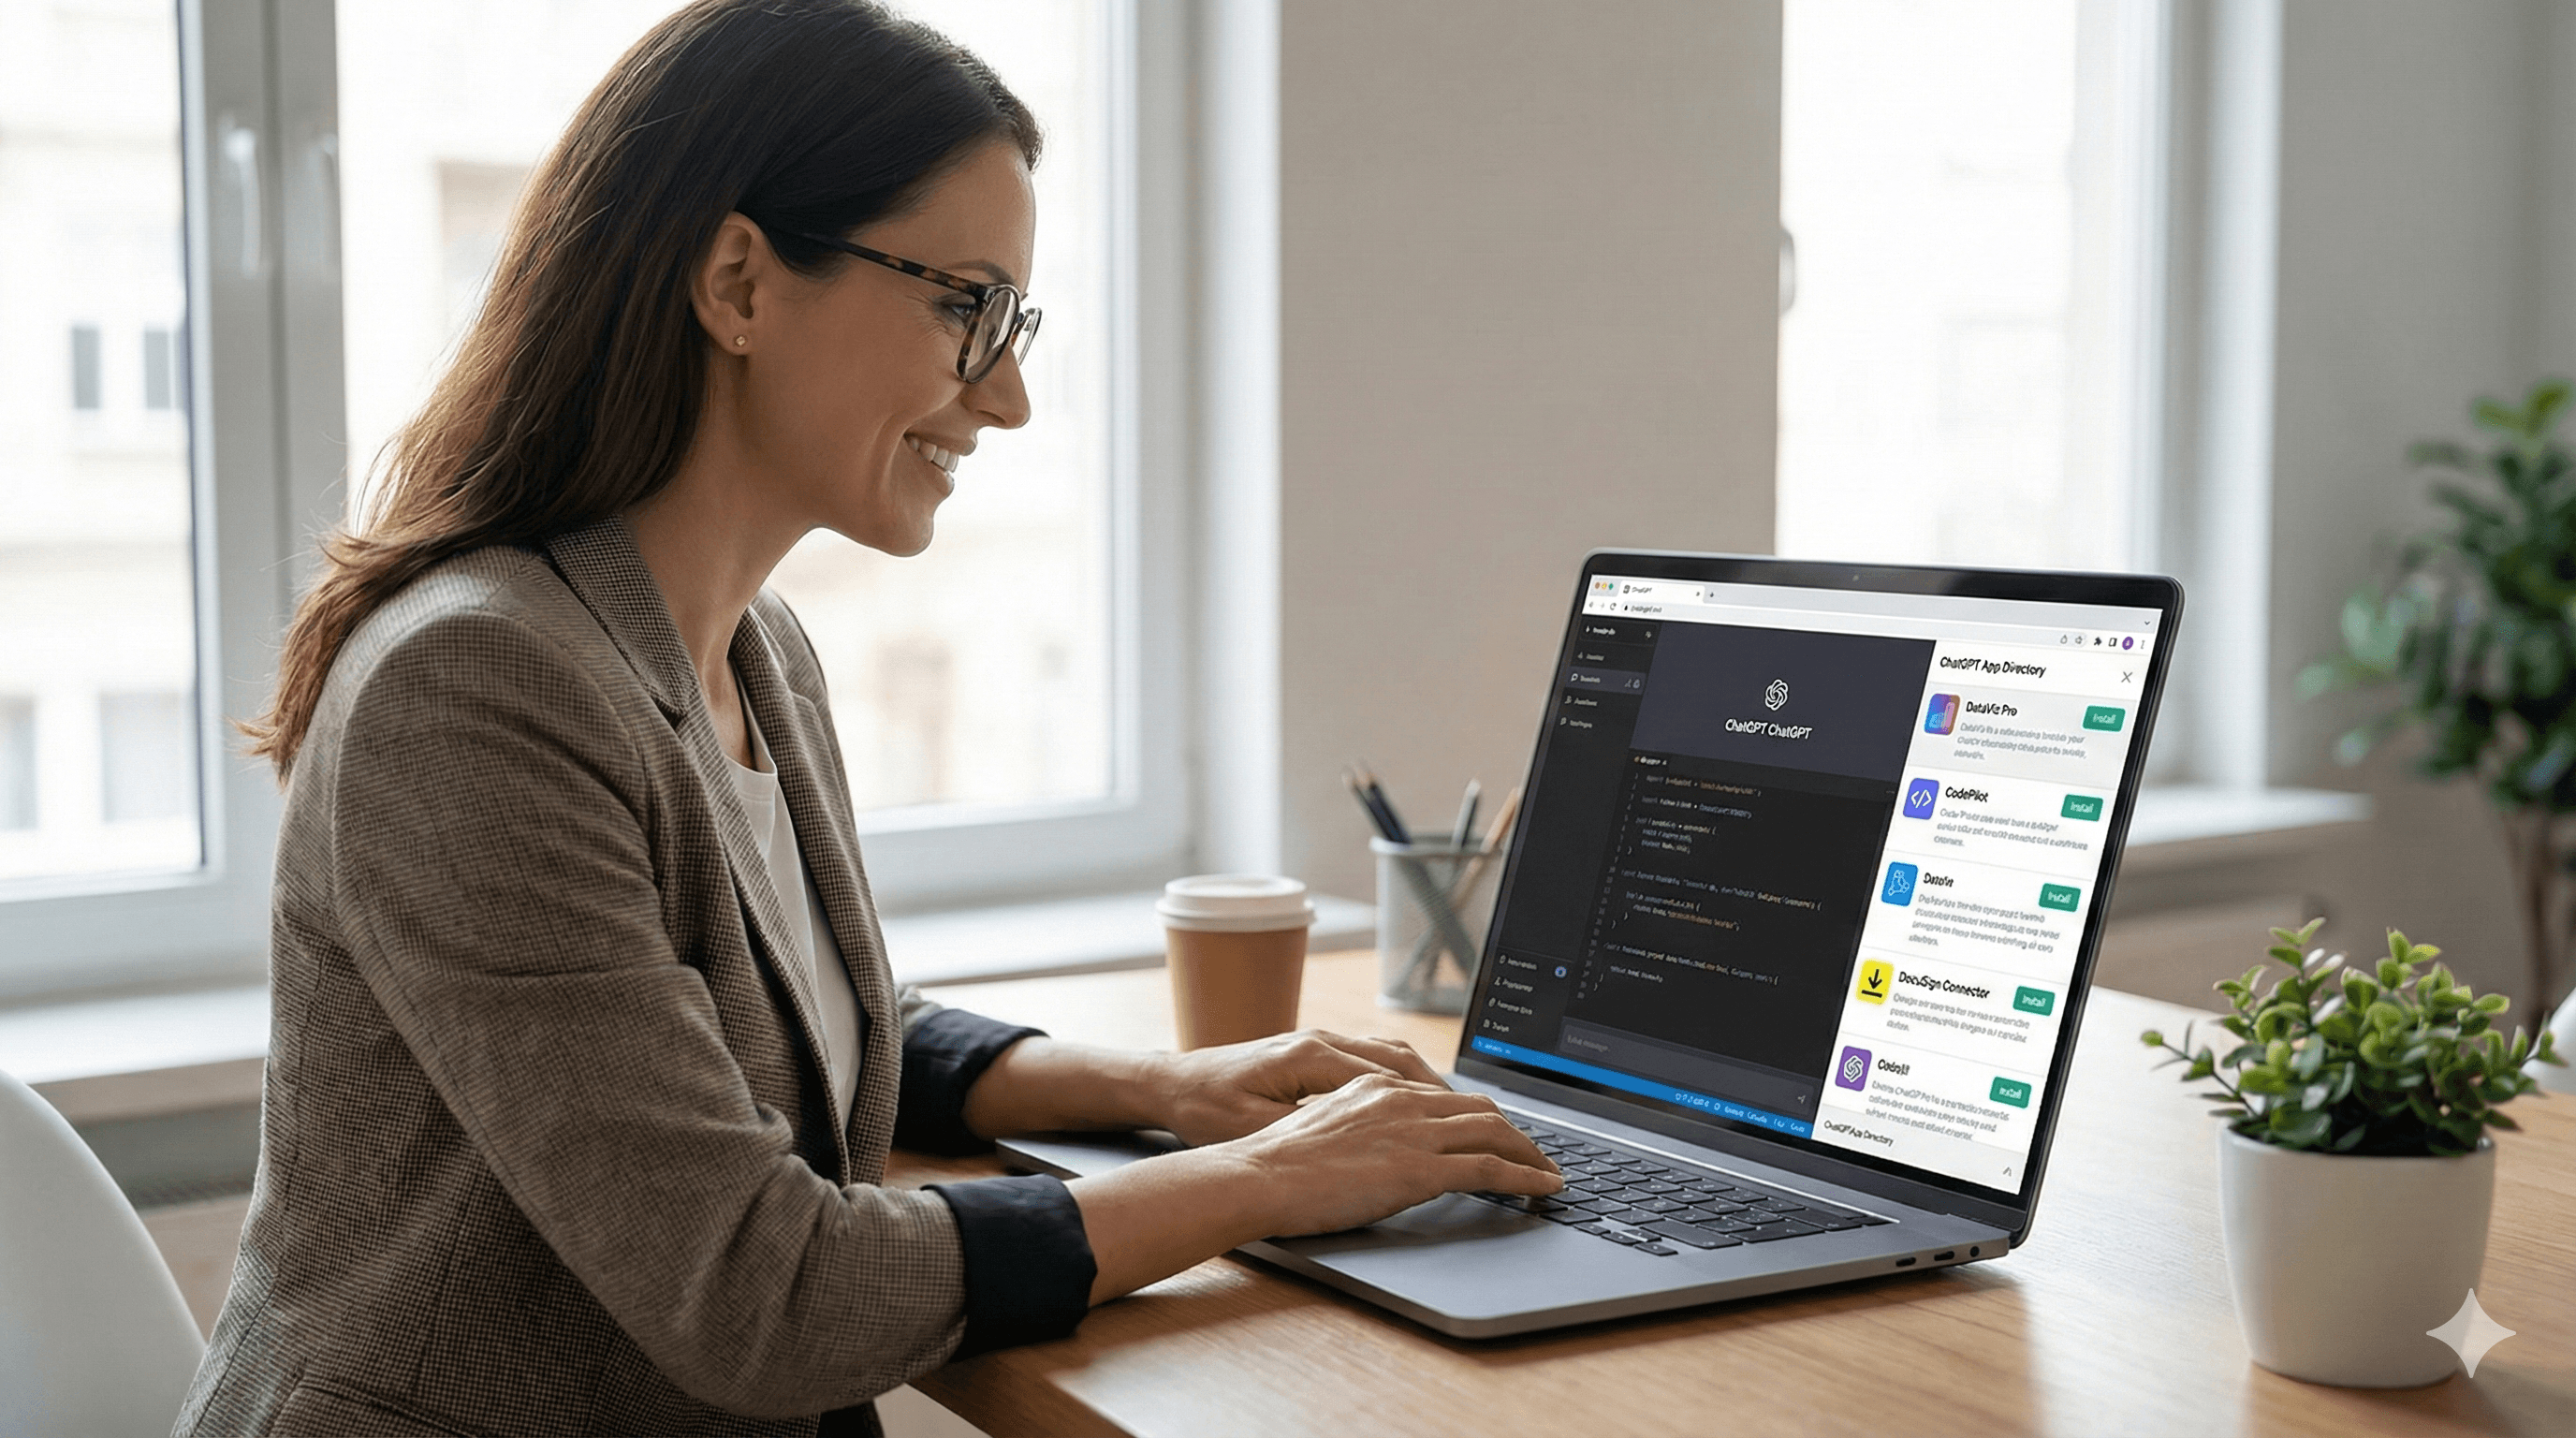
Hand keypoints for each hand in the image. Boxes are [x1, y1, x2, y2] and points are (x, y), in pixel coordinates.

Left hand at [1147, 1029, 1446, 1145]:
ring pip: (1392, 1055)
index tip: (1468, 1128)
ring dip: (1427, 1084)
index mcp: (1313, 1057)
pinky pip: (1372, 1059)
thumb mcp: (1254, 1128)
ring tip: (1459, 1116)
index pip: (1393, 1076)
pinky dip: (1402, 1079)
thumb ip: (1309, 1130)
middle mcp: (1322, 1042)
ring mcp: (1319, 1043)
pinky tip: (1414, 1103)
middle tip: (1484, 1125)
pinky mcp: (1311, 1054)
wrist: (1171, 1084)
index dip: (1435, 1104)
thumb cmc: (1205, 1108)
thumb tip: (1360, 1142)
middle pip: (1404, 1060)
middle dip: (1447, 1093)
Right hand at [1223, 1072, 1561, 1236]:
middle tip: (1534, 1153)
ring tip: (1548, 1173)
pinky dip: (1526, 1176)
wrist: (1256, 1177)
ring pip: (1495, 1131)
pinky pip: (1491, 1168)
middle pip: (1479, 1107)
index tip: (1494, 1133)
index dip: (1477, 1116)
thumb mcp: (1320, 1128)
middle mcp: (1401, 1098)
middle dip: (1515, 1131)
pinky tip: (1542, 1188)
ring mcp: (1413, 1131)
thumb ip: (1356, 1127)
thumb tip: (1376, 1148)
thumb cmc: (1273, 1164)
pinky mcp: (1419, 1168)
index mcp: (1376, 1087)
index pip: (1444, 1096)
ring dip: (1531, 1153)